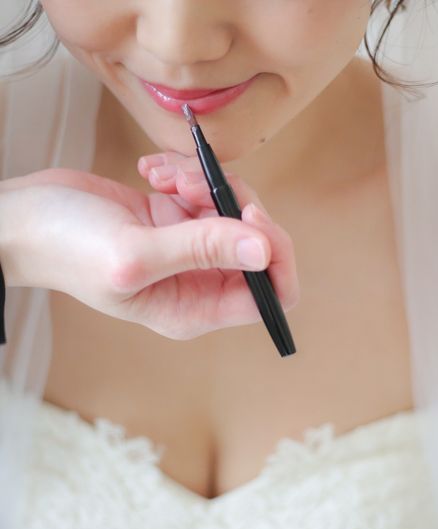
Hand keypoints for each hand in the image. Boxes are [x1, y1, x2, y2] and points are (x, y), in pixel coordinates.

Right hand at [0, 166, 298, 339]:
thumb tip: (264, 250)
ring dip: (206, 182)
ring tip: (163, 177)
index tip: (248, 214)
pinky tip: (153, 172)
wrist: (24, 219)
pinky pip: (209, 190)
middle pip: (259, 245)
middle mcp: (201, 283)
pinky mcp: (179, 219)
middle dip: (235, 204)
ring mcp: (191, 250)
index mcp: (196, 307)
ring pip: (236, 210)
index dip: (274, 255)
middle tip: (194, 184)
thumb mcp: (134, 252)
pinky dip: (188, 173)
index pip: (269, 296)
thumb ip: (202, 250)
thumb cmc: (66, 247)